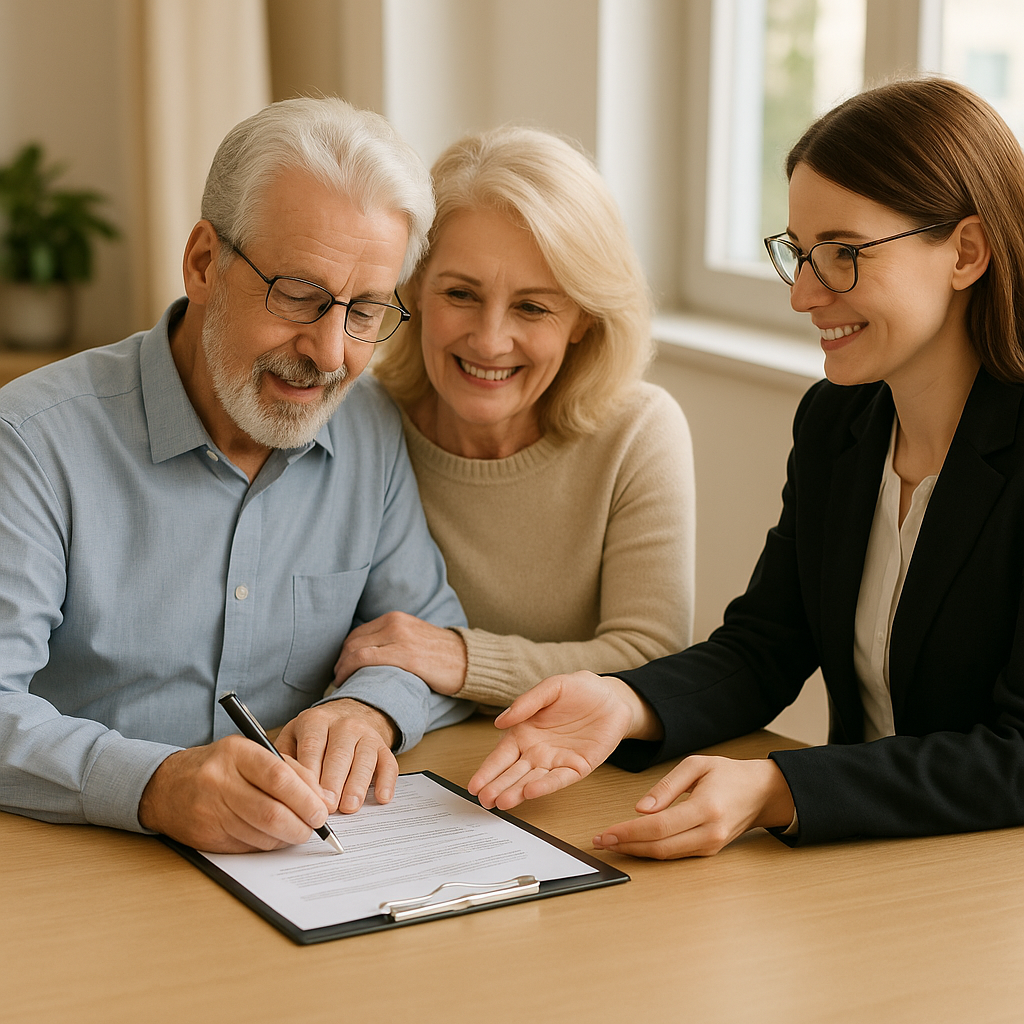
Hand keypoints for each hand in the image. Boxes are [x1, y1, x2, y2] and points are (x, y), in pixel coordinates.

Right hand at [137, 736, 332, 852]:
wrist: (166, 787)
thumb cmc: (219, 766)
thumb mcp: (252, 753)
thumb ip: (290, 770)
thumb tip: (322, 798)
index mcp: (237, 752)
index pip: (278, 776)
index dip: (305, 798)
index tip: (321, 811)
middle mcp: (220, 781)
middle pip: (271, 812)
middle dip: (301, 825)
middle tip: (314, 827)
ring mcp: (211, 811)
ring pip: (261, 834)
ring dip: (286, 838)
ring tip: (296, 831)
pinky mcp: (206, 836)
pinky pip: (248, 846)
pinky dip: (268, 844)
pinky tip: (273, 836)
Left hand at [276, 698, 398, 813]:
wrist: (352, 714)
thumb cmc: (317, 734)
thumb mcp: (294, 735)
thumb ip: (284, 755)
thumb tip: (273, 782)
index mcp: (316, 721)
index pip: (312, 745)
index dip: (310, 772)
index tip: (305, 796)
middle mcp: (344, 724)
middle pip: (339, 754)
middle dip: (333, 781)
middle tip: (327, 807)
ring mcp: (366, 735)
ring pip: (364, 759)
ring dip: (357, 784)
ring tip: (350, 806)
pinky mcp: (383, 747)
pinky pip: (389, 763)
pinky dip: (387, 781)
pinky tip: (382, 797)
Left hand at [333, 611, 467, 694]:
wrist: (468, 660)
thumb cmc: (441, 654)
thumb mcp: (413, 636)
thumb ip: (392, 638)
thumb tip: (368, 654)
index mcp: (395, 618)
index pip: (357, 633)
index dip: (344, 652)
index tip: (341, 667)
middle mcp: (395, 623)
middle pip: (352, 641)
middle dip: (340, 661)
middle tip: (338, 677)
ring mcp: (400, 638)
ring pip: (354, 650)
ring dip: (341, 668)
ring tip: (341, 682)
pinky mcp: (406, 656)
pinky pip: (365, 659)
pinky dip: (350, 670)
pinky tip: (348, 682)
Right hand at [468, 671, 660, 809]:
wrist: (612, 697)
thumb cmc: (580, 690)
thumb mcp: (551, 688)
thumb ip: (526, 703)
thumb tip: (500, 721)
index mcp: (524, 733)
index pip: (500, 756)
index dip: (487, 771)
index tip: (474, 785)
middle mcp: (536, 751)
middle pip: (512, 773)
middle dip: (496, 787)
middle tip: (483, 800)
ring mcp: (555, 761)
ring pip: (531, 780)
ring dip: (516, 792)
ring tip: (502, 802)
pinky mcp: (577, 767)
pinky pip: (559, 779)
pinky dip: (545, 786)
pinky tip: (530, 792)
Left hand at [592, 755, 794, 858]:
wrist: (761, 793)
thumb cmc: (728, 774)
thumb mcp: (696, 766)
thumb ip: (666, 787)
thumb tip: (640, 809)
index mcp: (706, 808)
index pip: (659, 827)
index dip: (629, 832)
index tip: (606, 832)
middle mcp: (709, 833)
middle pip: (660, 847)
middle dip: (626, 846)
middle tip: (600, 841)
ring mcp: (710, 846)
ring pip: (666, 855)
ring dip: (636, 851)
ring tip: (611, 842)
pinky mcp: (708, 852)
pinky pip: (675, 854)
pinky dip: (652, 851)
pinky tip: (634, 844)